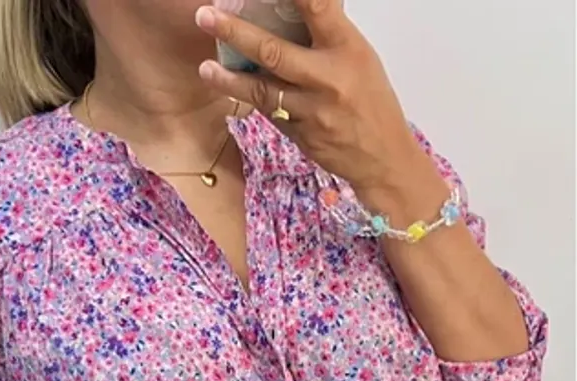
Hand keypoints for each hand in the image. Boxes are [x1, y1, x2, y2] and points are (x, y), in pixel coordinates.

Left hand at [195, 0, 422, 204]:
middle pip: (273, 51)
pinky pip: (269, 112)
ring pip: (262, 90)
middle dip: (235, 32)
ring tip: (206, 68)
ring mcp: (312, 110)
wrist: (383, 158)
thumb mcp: (358, 56)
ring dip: (229, 79)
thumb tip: (296, 6)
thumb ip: (327, 33)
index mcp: (347, 47)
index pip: (317, 7)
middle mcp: (328, 77)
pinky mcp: (301, 136)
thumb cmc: (370, 99)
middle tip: (206, 15)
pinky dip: (250, 98)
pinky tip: (231, 87)